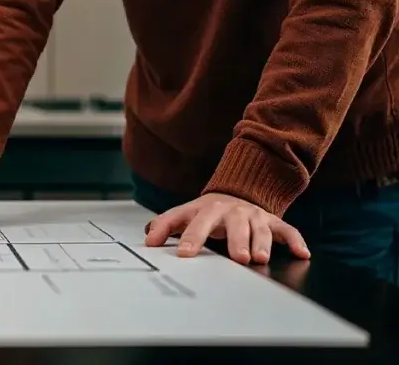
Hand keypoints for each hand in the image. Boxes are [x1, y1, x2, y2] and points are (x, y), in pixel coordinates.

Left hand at [144, 192, 309, 263]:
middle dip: (237, 241)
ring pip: (261, 229)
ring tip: (261, 258)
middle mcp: (232, 212)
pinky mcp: (272, 221)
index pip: (197, 224)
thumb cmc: (206, 212)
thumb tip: (148, 240)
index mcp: (207, 210)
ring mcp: (254, 216)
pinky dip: (295, 240)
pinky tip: (302, 253)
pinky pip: (287, 230)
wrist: (236, 191)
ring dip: (262, 243)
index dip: (191, 238)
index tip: (185, 254)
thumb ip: (164, 226)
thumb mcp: (183, 214)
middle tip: (238, 258)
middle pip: (235, 226)